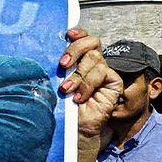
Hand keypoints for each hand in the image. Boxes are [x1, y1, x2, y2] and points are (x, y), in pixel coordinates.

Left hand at [58, 29, 121, 161]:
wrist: (75, 128)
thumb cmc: (64, 105)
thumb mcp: (58, 81)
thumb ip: (61, 66)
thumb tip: (48, 49)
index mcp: (81, 59)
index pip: (85, 38)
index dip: (79, 33)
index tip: (68, 34)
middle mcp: (94, 62)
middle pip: (91, 42)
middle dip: (75, 50)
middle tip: (63, 64)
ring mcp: (105, 71)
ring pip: (95, 58)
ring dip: (78, 75)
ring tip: (67, 90)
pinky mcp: (114, 81)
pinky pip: (102, 73)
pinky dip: (88, 84)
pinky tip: (79, 97)